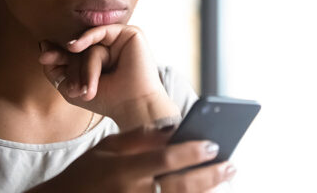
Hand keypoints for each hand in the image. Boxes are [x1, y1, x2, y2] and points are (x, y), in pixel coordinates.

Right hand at [26, 126, 235, 192]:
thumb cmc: (85, 174)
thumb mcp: (105, 148)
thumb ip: (139, 138)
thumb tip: (173, 129)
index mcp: (123, 170)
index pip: (166, 159)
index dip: (192, 152)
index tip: (213, 144)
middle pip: (181, 185)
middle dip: (210, 175)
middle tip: (231, 164)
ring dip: (205, 190)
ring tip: (223, 177)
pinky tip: (202, 192)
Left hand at [38, 25, 179, 128]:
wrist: (132, 106)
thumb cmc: (106, 100)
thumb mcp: (71, 87)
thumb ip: (55, 69)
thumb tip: (43, 45)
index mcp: (99, 60)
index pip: (74, 52)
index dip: (57, 54)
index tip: (43, 58)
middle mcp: (109, 48)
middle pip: (80, 48)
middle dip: (68, 64)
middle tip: (62, 79)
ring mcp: (120, 41)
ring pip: (91, 45)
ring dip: (84, 67)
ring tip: (85, 90)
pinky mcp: (130, 34)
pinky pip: (102, 30)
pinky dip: (86, 38)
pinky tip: (73, 46)